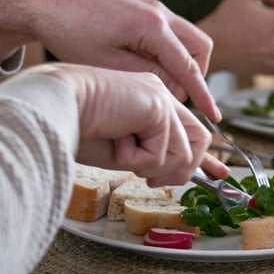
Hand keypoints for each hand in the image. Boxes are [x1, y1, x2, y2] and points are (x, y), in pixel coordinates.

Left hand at [0, 0, 218, 118]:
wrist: (49, 2)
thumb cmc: (73, 33)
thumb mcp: (109, 64)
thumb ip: (148, 76)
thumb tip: (175, 88)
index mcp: (152, 26)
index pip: (188, 66)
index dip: (202, 94)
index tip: (214, 116)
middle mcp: (160, 13)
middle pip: (200, 47)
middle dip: (195, 74)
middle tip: (173, 96)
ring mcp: (153, 8)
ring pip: (188, 39)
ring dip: (182, 63)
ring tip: (156, 83)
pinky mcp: (144, 10)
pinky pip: (171, 34)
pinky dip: (169, 53)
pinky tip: (147, 68)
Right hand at [23, 64, 229, 186]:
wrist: (53, 107)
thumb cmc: (74, 127)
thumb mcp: (120, 149)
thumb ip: (148, 155)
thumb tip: (173, 174)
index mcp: (149, 102)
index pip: (189, 130)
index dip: (205, 157)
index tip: (220, 176)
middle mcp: (159, 96)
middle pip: (199, 140)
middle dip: (183, 169)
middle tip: (150, 177)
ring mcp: (161, 97)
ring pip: (184, 153)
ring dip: (152, 165)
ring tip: (122, 151)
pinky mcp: (159, 105)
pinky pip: (164, 153)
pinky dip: (138, 159)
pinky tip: (117, 141)